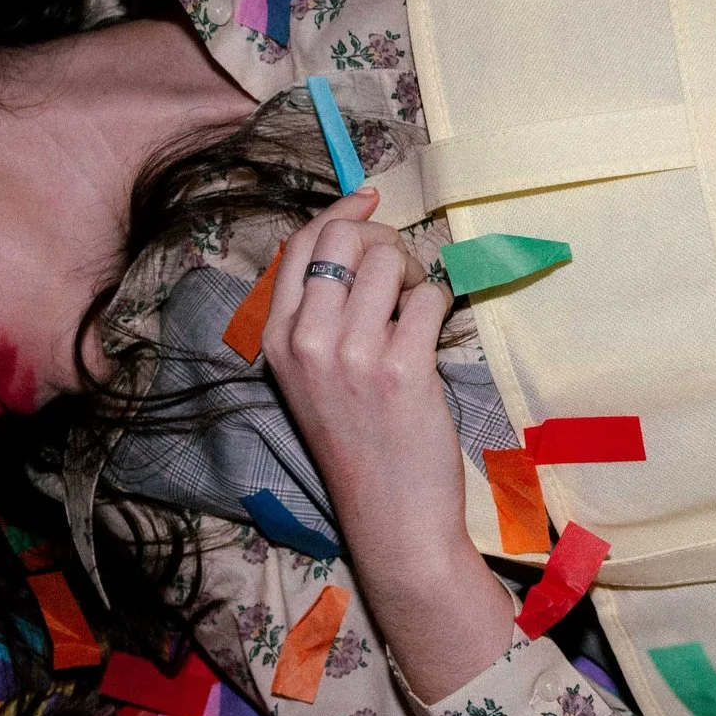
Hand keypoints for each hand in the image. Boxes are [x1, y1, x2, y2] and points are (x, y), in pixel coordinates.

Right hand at [264, 188, 465, 557]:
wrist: (390, 514)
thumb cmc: (359, 442)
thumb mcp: (310, 377)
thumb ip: (318, 316)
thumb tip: (353, 240)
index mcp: (276, 340)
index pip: (301, 245)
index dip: (340, 213)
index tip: (368, 201)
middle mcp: (305, 342)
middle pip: (345, 239)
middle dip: (385, 241)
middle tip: (403, 274)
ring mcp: (352, 355)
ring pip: (391, 261)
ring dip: (416, 274)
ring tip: (417, 314)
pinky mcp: (401, 368)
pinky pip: (430, 297)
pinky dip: (440, 308)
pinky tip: (431, 341)